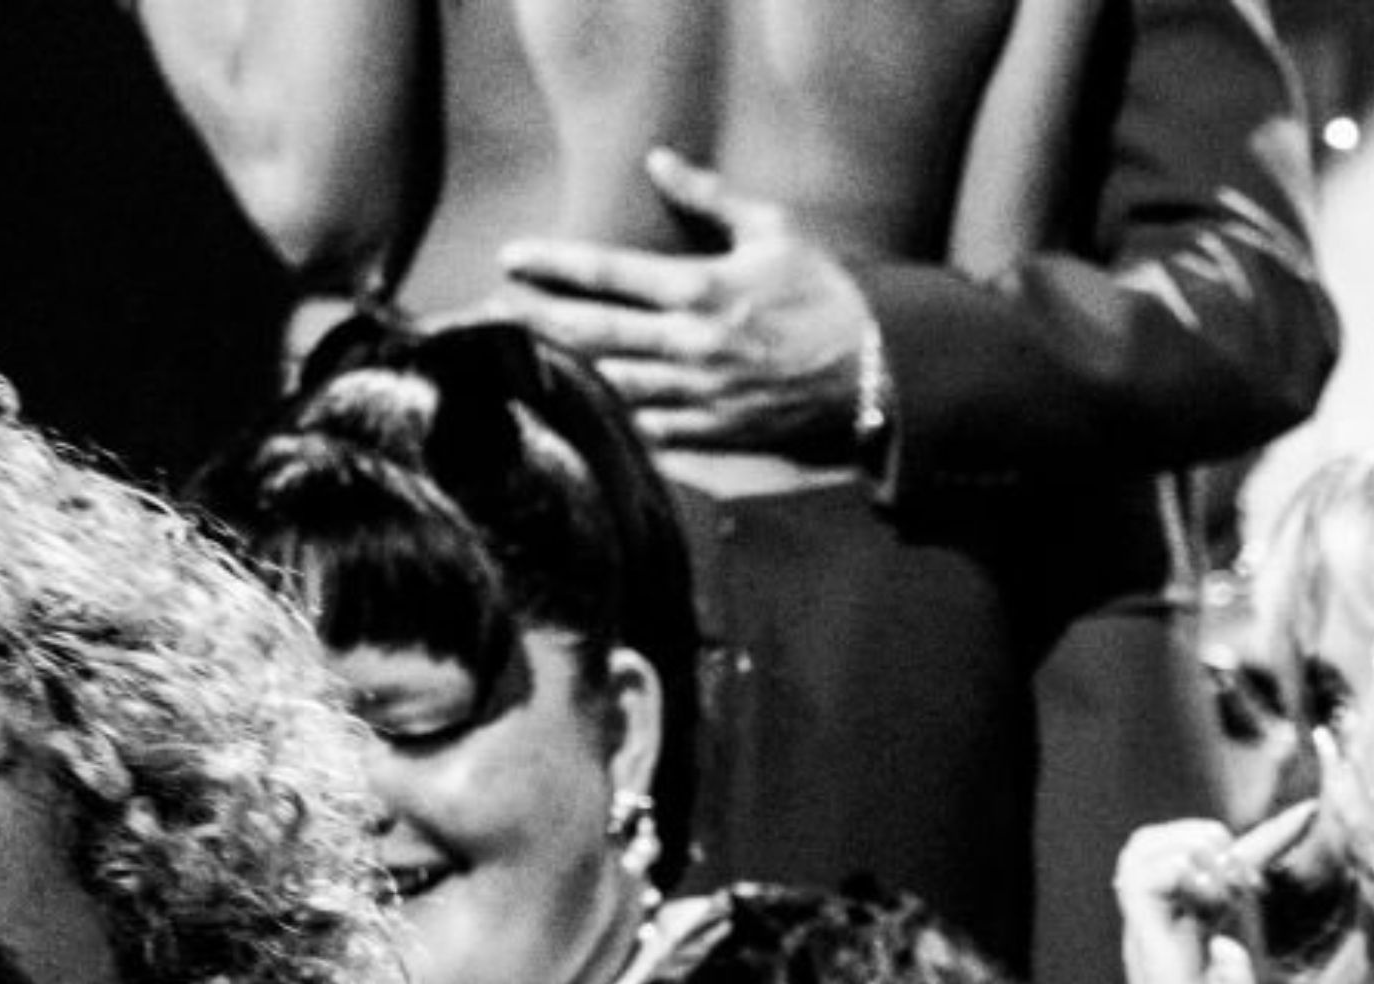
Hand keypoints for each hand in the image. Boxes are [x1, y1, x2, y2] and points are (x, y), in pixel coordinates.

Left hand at [495, 153, 883, 461]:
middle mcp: (693, 344)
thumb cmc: (832, 294)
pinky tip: (581, 416)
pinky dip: (614, 423)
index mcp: (701, 288)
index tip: (510, 258)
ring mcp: (705, 394)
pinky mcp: (723, 431)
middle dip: (533, 322)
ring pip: (613, 385)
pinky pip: (653, 431)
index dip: (552, 263)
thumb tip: (657, 161)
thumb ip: (709, 196)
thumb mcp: (776, 230)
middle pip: (592, 333)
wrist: (887, 372)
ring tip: (520, 365)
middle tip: (486, 316)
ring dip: (561, 374)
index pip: (607, 271)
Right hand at [1108, 802, 1313, 983]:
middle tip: (1252, 875)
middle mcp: (1159, 932)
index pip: (1212, 867)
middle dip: (1208, 835)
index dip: (1264, 835)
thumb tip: (1232, 947)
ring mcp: (1152, 940)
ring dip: (1193, 849)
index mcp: (1181, 939)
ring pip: (1141, 848)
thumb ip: (1230, 969)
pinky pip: (1144, 878)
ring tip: (1232, 885)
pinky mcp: (1154, 953)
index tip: (1310, 815)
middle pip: (1156, 841)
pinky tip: (1219, 900)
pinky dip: (1182, 871)